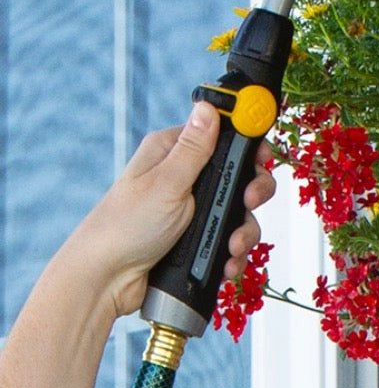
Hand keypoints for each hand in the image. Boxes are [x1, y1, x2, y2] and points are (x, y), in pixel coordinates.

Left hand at [63, 101, 275, 318]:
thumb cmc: (124, 227)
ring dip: (243, 231)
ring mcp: (191, 210)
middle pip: (238, 176)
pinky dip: (233, 251)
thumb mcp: (166, 182)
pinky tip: (225, 262)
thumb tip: (208, 106)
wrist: (106, 281)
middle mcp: (185, 178)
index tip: (263, 157)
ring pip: (237, 212)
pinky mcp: (195, 237)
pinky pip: (227, 238)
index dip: (248, 146)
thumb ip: (195, 148)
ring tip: (231, 246)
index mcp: (173, 153)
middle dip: (251, 194)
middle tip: (249, 202)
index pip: (223, 137)